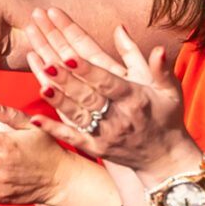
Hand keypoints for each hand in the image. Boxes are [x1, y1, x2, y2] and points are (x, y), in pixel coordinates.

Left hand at [24, 7, 193, 178]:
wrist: (165, 159)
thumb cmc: (167, 118)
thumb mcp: (169, 91)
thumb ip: (159, 67)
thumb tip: (156, 46)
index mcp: (135, 99)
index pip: (108, 82)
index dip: (88, 70)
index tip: (70, 56)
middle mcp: (119, 118)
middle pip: (88, 96)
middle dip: (67, 80)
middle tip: (47, 63)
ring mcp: (106, 135)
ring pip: (77, 115)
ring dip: (58, 100)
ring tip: (42, 83)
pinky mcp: (96, 149)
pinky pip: (72, 138)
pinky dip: (53, 129)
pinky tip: (34, 119)